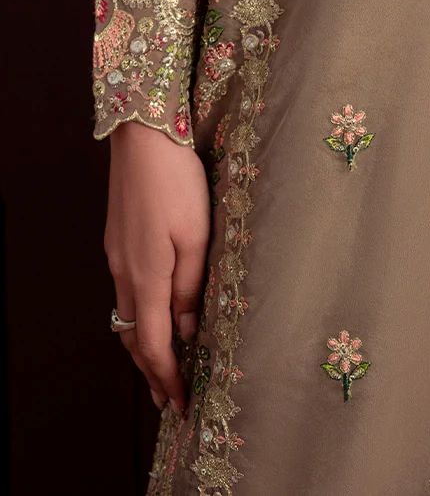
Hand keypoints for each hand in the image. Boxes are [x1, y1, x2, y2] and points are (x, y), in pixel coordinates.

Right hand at [104, 122, 209, 414]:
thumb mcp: (197, 235)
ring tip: (160, 367)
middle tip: (167, 399)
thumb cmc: (178, 183)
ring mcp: (117, 256)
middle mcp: (125, 273)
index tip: (180, 404)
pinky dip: (139, 317)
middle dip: (151, 371)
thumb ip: (191, 286)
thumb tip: (186, 329)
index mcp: (146, 277)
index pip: (153, 344)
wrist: (144, 138)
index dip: (166, 377)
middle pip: (134, 337)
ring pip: (127, 316)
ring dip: (143, 346)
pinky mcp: (118, 240)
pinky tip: (152, 315)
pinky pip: (126, 293)